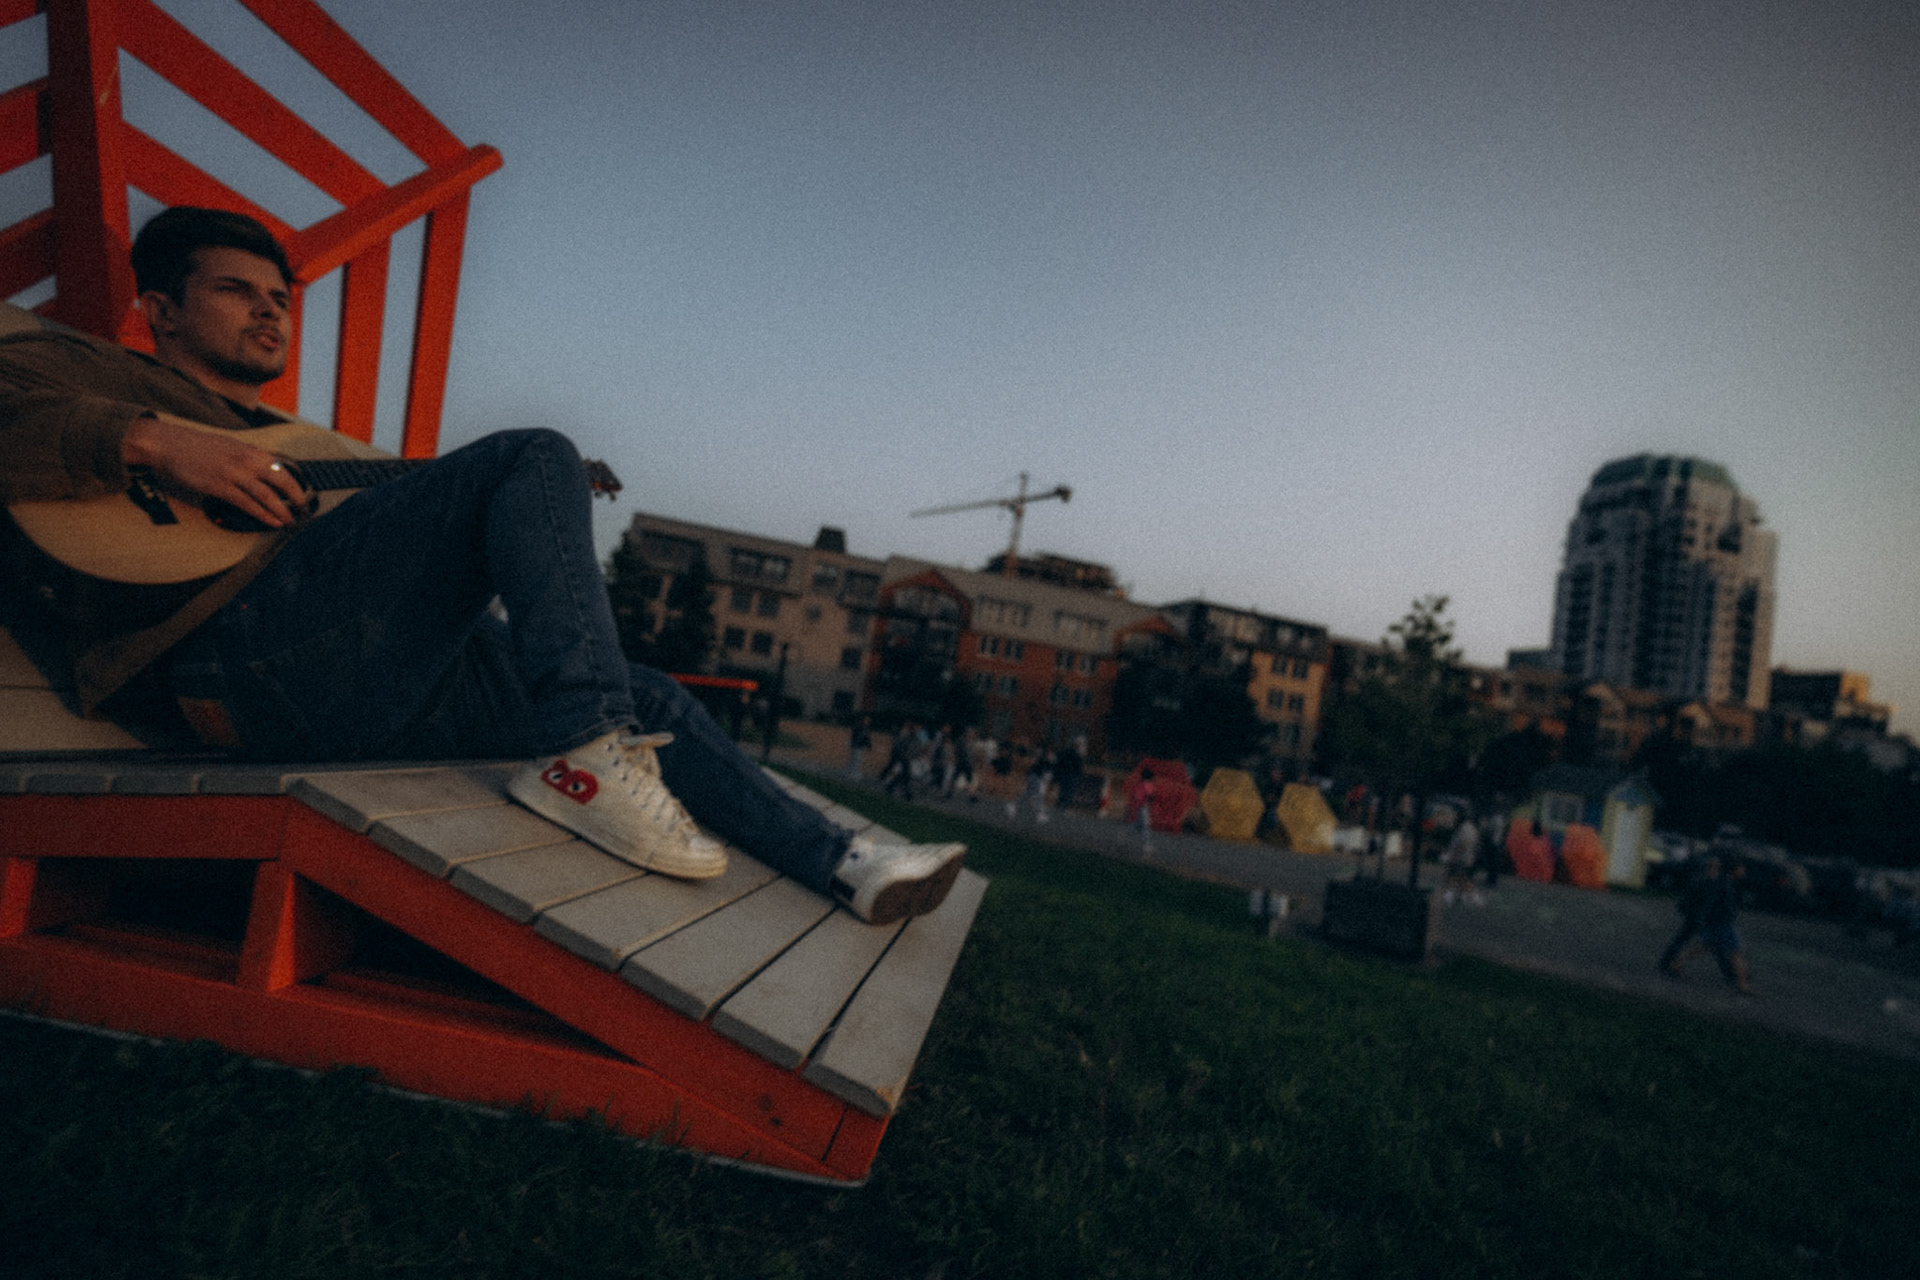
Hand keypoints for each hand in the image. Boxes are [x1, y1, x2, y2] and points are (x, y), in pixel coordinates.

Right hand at [121, 414, 307, 528]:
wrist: (169, 444)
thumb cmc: (199, 447)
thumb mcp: (231, 446)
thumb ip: (250, 458)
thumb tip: (269, 471)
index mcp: (251, 450)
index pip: (282, 469)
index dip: (295, 485)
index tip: (303, 497)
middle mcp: (246, 460)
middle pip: (281, 481)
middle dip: (296, 498)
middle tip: (304, 511)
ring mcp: (233, 473)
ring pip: (267, 495)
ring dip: (281, 511)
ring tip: (289, 521)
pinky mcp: (219, 486)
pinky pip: (247, 504)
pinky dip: (263, 515)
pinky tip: (272, 522)